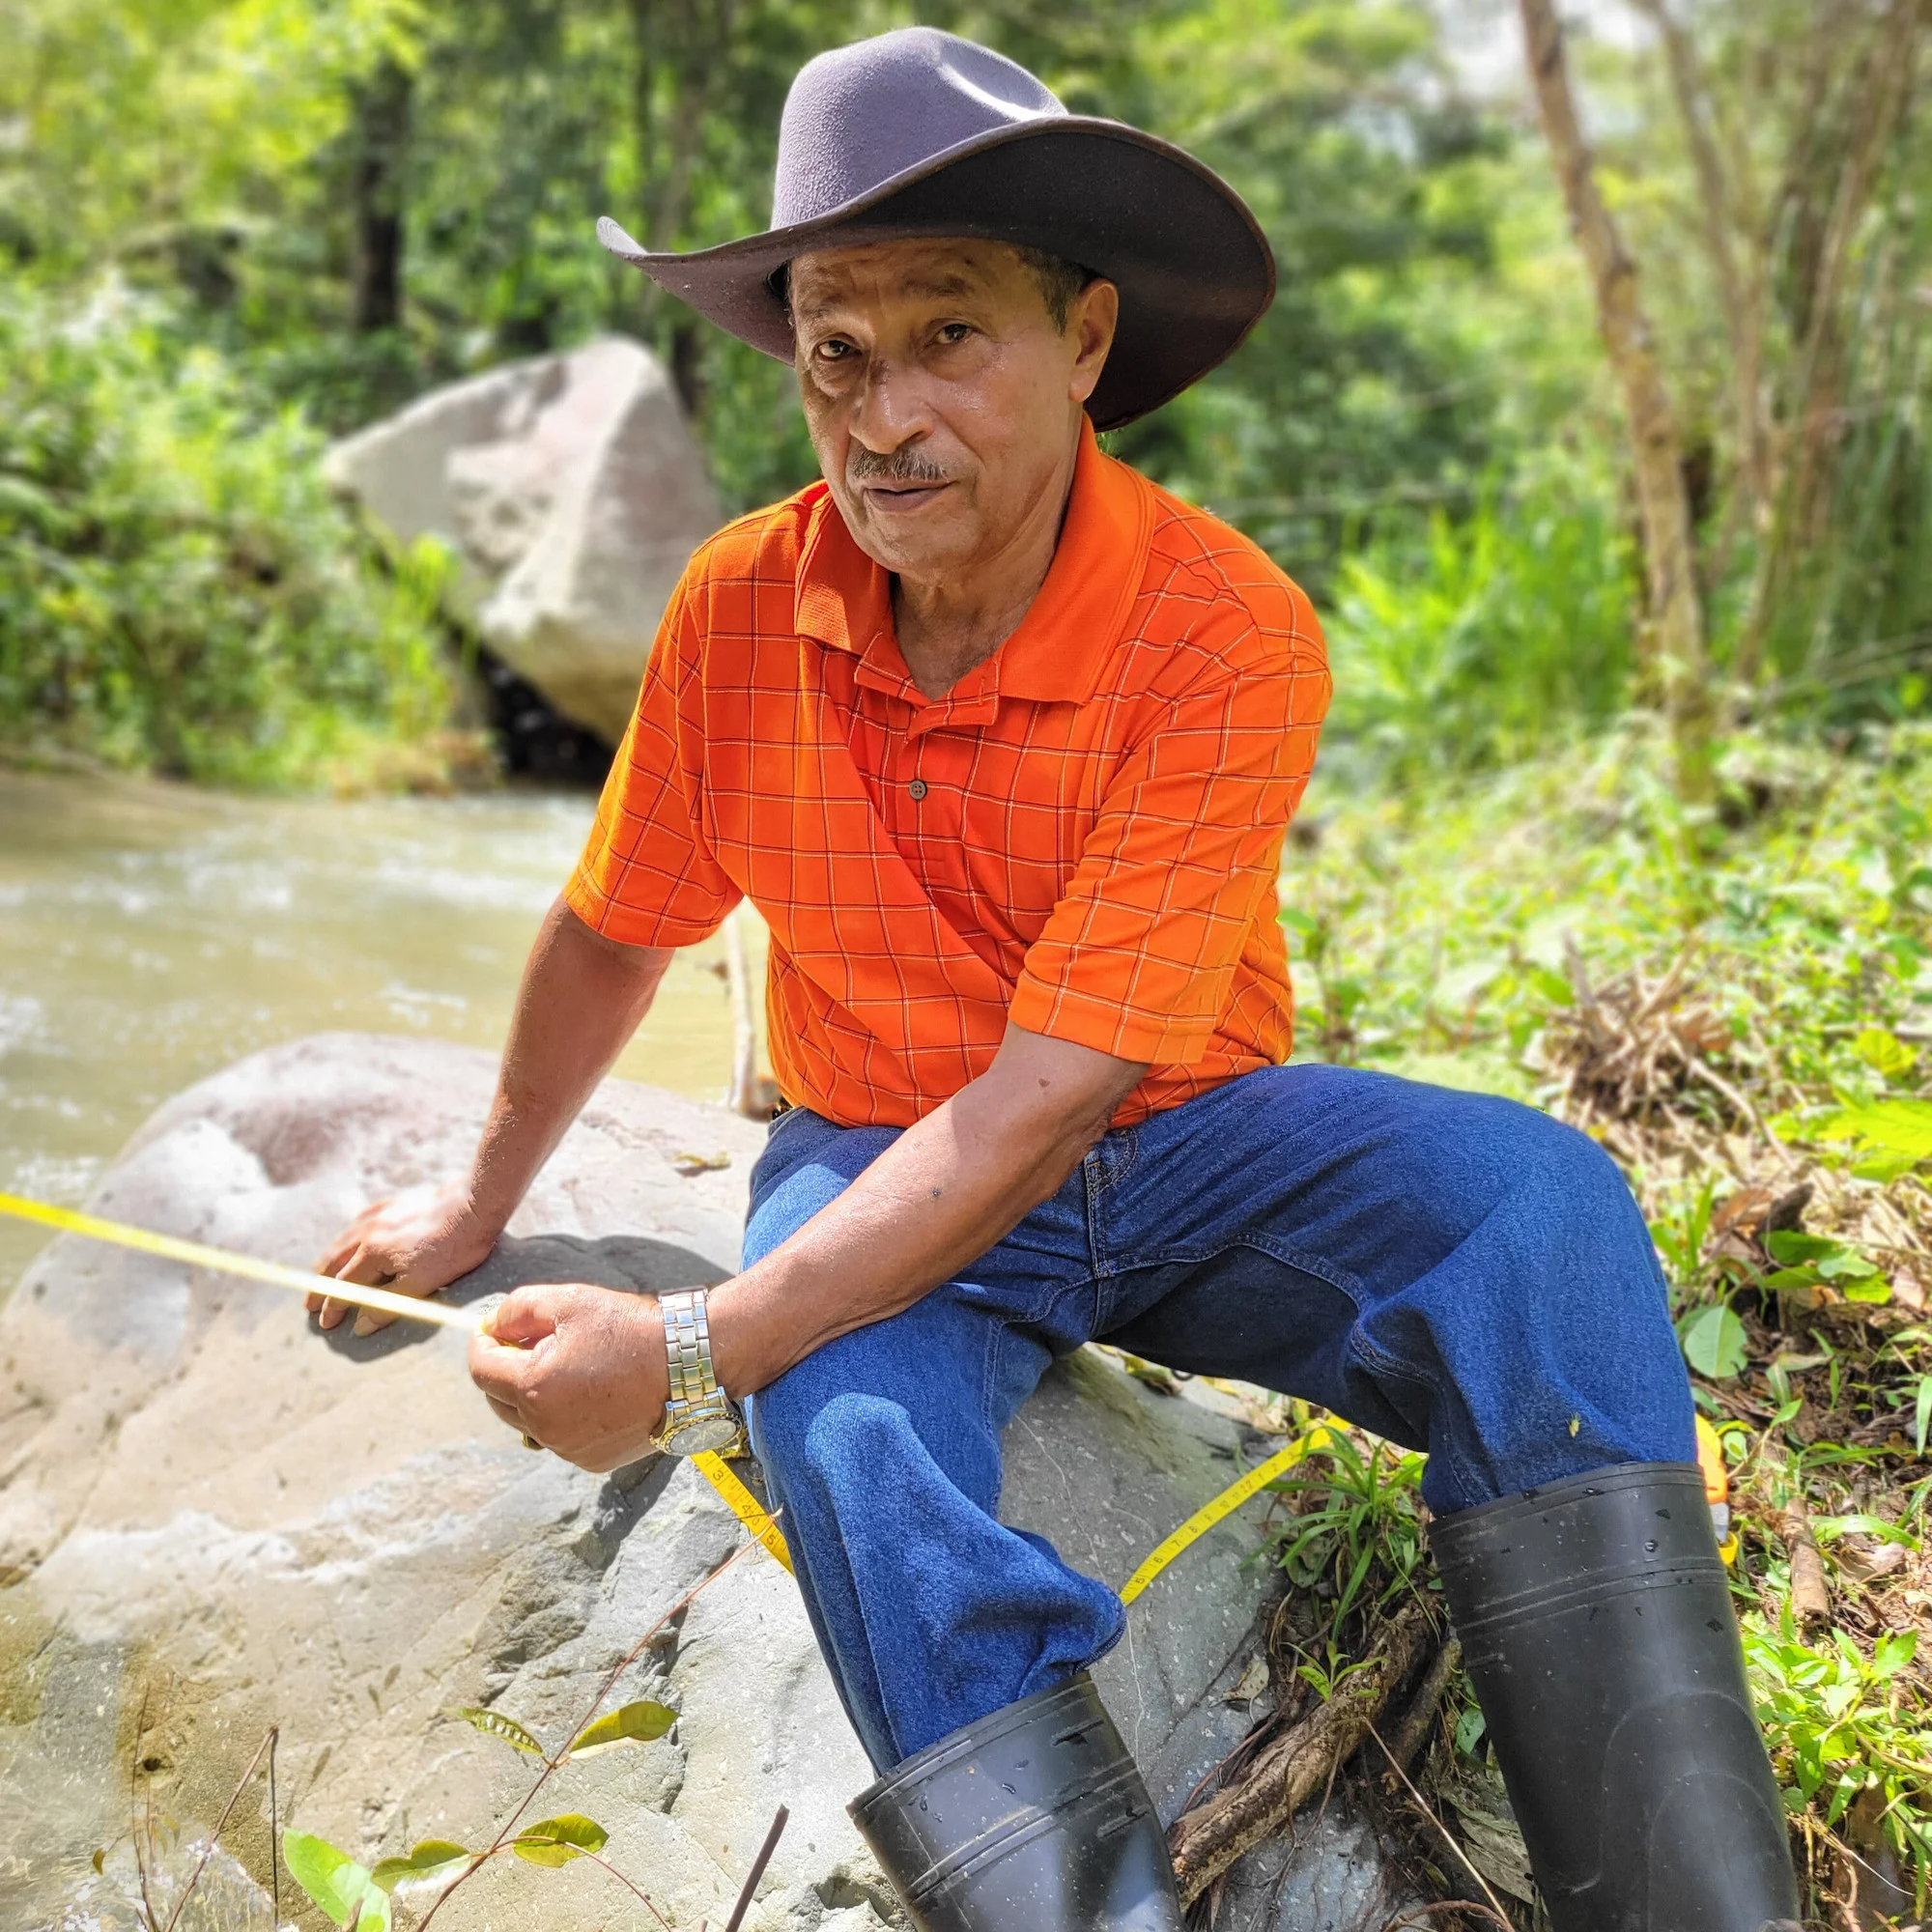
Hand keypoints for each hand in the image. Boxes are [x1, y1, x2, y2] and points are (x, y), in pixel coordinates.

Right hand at [310, 1181, 499, 1334]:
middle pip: (333, 1262)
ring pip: (343, 1241)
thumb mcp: (421, 1284)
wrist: (474, 1203)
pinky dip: (346, 1237)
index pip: (343, 1288)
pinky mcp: (393, 1204)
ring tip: (320, 1274)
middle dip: (319, 1286)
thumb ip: (387, 1306)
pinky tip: (349, 1239)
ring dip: (328, 1261)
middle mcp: (368, 1232)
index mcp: (372, 1254)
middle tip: (309, 1304)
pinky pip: (358, 1222)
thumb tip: (360, 1326)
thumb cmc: (453, 1247)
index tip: (325, 1324)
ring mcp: (379, 1215)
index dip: (333, 1308)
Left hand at [468, 1284, 668, 1471]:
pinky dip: (564, 1416)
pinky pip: (561, 1438)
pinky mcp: (593, 1461)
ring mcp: (569, 1449)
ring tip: (569, 1366)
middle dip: (506, 1369)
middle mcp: (545, 1427)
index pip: (481, 1369)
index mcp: (533, 1387)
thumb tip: (493, 1325)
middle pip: (498, 1400)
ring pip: (530, 1422)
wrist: (690, 1364)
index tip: (492, 1329)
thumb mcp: (571, 1301)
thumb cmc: (631, 1329)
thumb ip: (519, 1309)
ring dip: (535, 1395)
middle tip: (532, 1342)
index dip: (482, 1343)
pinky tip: (592, 1392)